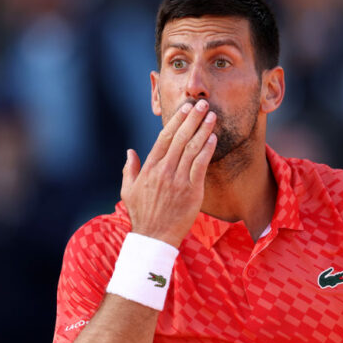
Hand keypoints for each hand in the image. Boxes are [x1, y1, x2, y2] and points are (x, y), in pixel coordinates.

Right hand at [121, 99, 216, 246]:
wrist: (154, 237)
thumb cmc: (142, 214)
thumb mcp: (128, 190)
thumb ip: (130, 169)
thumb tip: (130, 152)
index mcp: (150, 168)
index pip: (164, 138)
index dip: (176, 121)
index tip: (185, 109)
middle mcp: (164, 171)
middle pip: (180, 138)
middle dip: (193, 119)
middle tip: (203, 104)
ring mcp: (178, 181)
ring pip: (192, 149)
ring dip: (203, 130)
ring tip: (212, 116)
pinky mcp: (192, 191)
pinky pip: (201, 165)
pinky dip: (207, 150)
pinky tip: (213, 138)